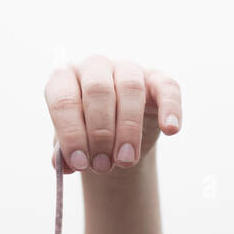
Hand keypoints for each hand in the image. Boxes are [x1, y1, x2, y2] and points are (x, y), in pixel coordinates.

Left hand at [45, 55, 181, 174]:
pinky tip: (170, 130)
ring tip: (125, 161)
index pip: (63, 100)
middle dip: (100, 134)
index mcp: (64, 80)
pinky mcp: (156, 79)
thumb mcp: (71, 146)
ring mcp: (126, 69)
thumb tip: (64, 165)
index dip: (72, 133)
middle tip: (103, 166)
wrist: (114, 139)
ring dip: (128, 129)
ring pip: (130, 88)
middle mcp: (94, 67)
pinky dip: (170, 108)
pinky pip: (167, 88)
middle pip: (98, 91)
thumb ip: (63, 154)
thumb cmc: (86, 138)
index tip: (80, 163)